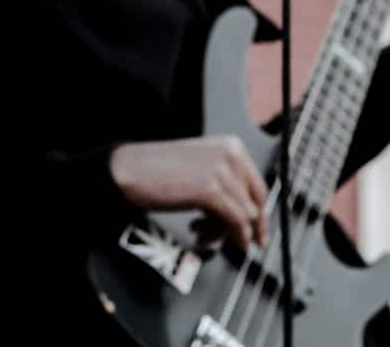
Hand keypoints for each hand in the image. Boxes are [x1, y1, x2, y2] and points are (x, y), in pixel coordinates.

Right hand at [109, 135, 268, 249]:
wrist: (129, 170)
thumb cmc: (157, 171)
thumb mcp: (200, 170)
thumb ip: (224, 184)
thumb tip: (245, 215)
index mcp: (230, 146)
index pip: (257, 186)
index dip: (259, 215)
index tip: (258, 232)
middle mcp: (231, 155)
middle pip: (256, 203)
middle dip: (250, 228)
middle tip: (244, 245)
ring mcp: (222, 172)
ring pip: (244, 216)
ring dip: (223, 232)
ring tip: (201, 233)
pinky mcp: (211, 190)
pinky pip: (235, 222)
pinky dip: (226, 236)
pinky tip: (204, 238)